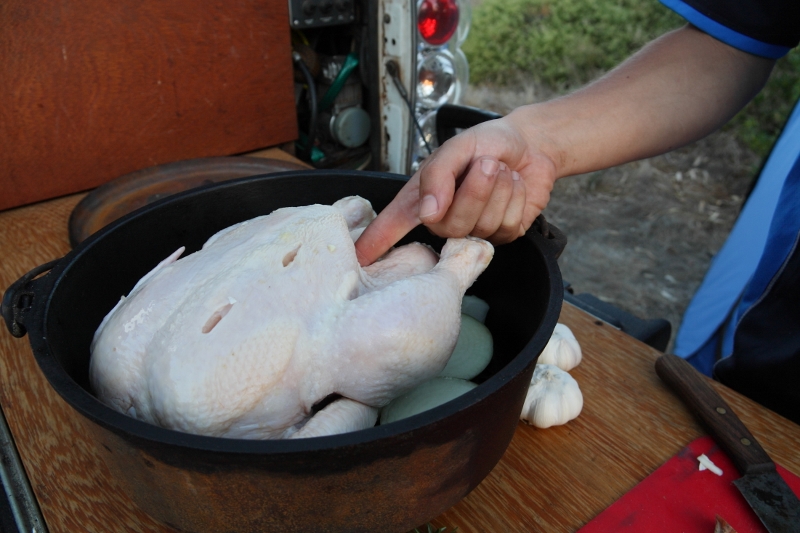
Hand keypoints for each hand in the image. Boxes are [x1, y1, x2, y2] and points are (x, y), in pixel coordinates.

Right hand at [355, 114, 557, 265]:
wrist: (530, 144)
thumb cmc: (487, 142)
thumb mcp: (456, 147)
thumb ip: (438, 175)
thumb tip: (428, 212)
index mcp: (425, 197)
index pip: (394, 224)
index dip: (376, 242)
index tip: (360, 259)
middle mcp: (446, 219)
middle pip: (450, 226)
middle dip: (474, 191)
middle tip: (487, 163)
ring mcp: (474, 230)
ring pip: (481, 225)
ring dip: (497, 190)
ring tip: (499, 170)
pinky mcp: (503, 235)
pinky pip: (507, 225)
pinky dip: (515, 197)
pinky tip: (513, 185)